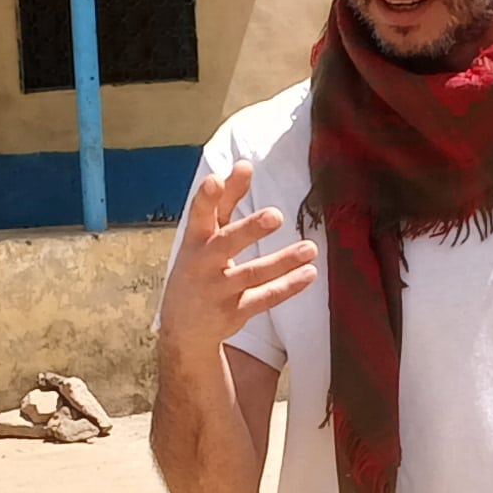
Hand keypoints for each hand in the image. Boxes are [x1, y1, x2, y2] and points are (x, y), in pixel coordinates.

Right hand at [158, 156, 317, 364]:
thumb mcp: (202, 237)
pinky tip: (309, 273)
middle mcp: (203, 264)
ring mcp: (218, 290)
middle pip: (226, 244)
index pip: (200, 214)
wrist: (182, 328)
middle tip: (276, 215)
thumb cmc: (198, 269)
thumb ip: (223, 202)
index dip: (207, 197)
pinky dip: (287, 286)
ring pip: (253, 274)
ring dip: (282, 261)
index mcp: (195, 241)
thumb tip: (244, 163)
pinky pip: (264, 298)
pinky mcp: (234, 312)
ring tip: (310, 248)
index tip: (216, 179)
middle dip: (249, 230)